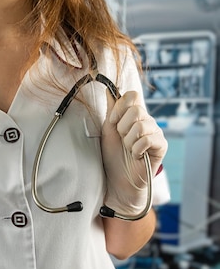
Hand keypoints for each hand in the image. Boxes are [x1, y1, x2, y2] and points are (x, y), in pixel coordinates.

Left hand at [101, 89, 166, 214]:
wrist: (118, 180)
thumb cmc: (112, 155)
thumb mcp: (107, 129)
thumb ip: (111, 109)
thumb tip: (108, 88)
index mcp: (134, 115)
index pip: (132, 96)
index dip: (120, 108)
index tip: (113, 122)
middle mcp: (147, 121)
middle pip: (136, 110)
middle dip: (122, 127)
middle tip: (122, 139)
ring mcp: (155, 132)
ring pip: (141, 125)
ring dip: (128, 140)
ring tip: (129, 149)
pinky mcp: (161, 145)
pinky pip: (148, 139)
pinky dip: (137, 148)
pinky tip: (136, 155)